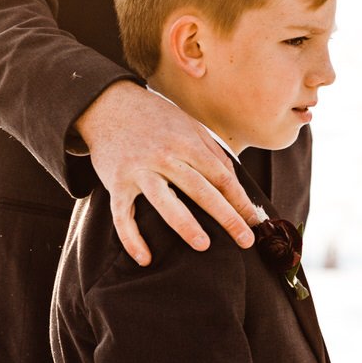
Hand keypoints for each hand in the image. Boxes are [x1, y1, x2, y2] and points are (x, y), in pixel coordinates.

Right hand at [74, 80, 259, 265]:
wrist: (108, 104)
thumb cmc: (154, 117)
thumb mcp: (187, 124)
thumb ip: (211, 150)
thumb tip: (234, 181)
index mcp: (186, 143)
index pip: (220, 176)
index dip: (240, 200)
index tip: (254, 221)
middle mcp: (164, 156)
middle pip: (201, 190)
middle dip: (226, 217)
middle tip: (245, 240)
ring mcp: (139, 170)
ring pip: (165, 202)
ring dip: (185, 225)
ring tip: (203, 245)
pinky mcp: (115, 182)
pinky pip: (122, 215)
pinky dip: (132, 238)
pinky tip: (145, 258)